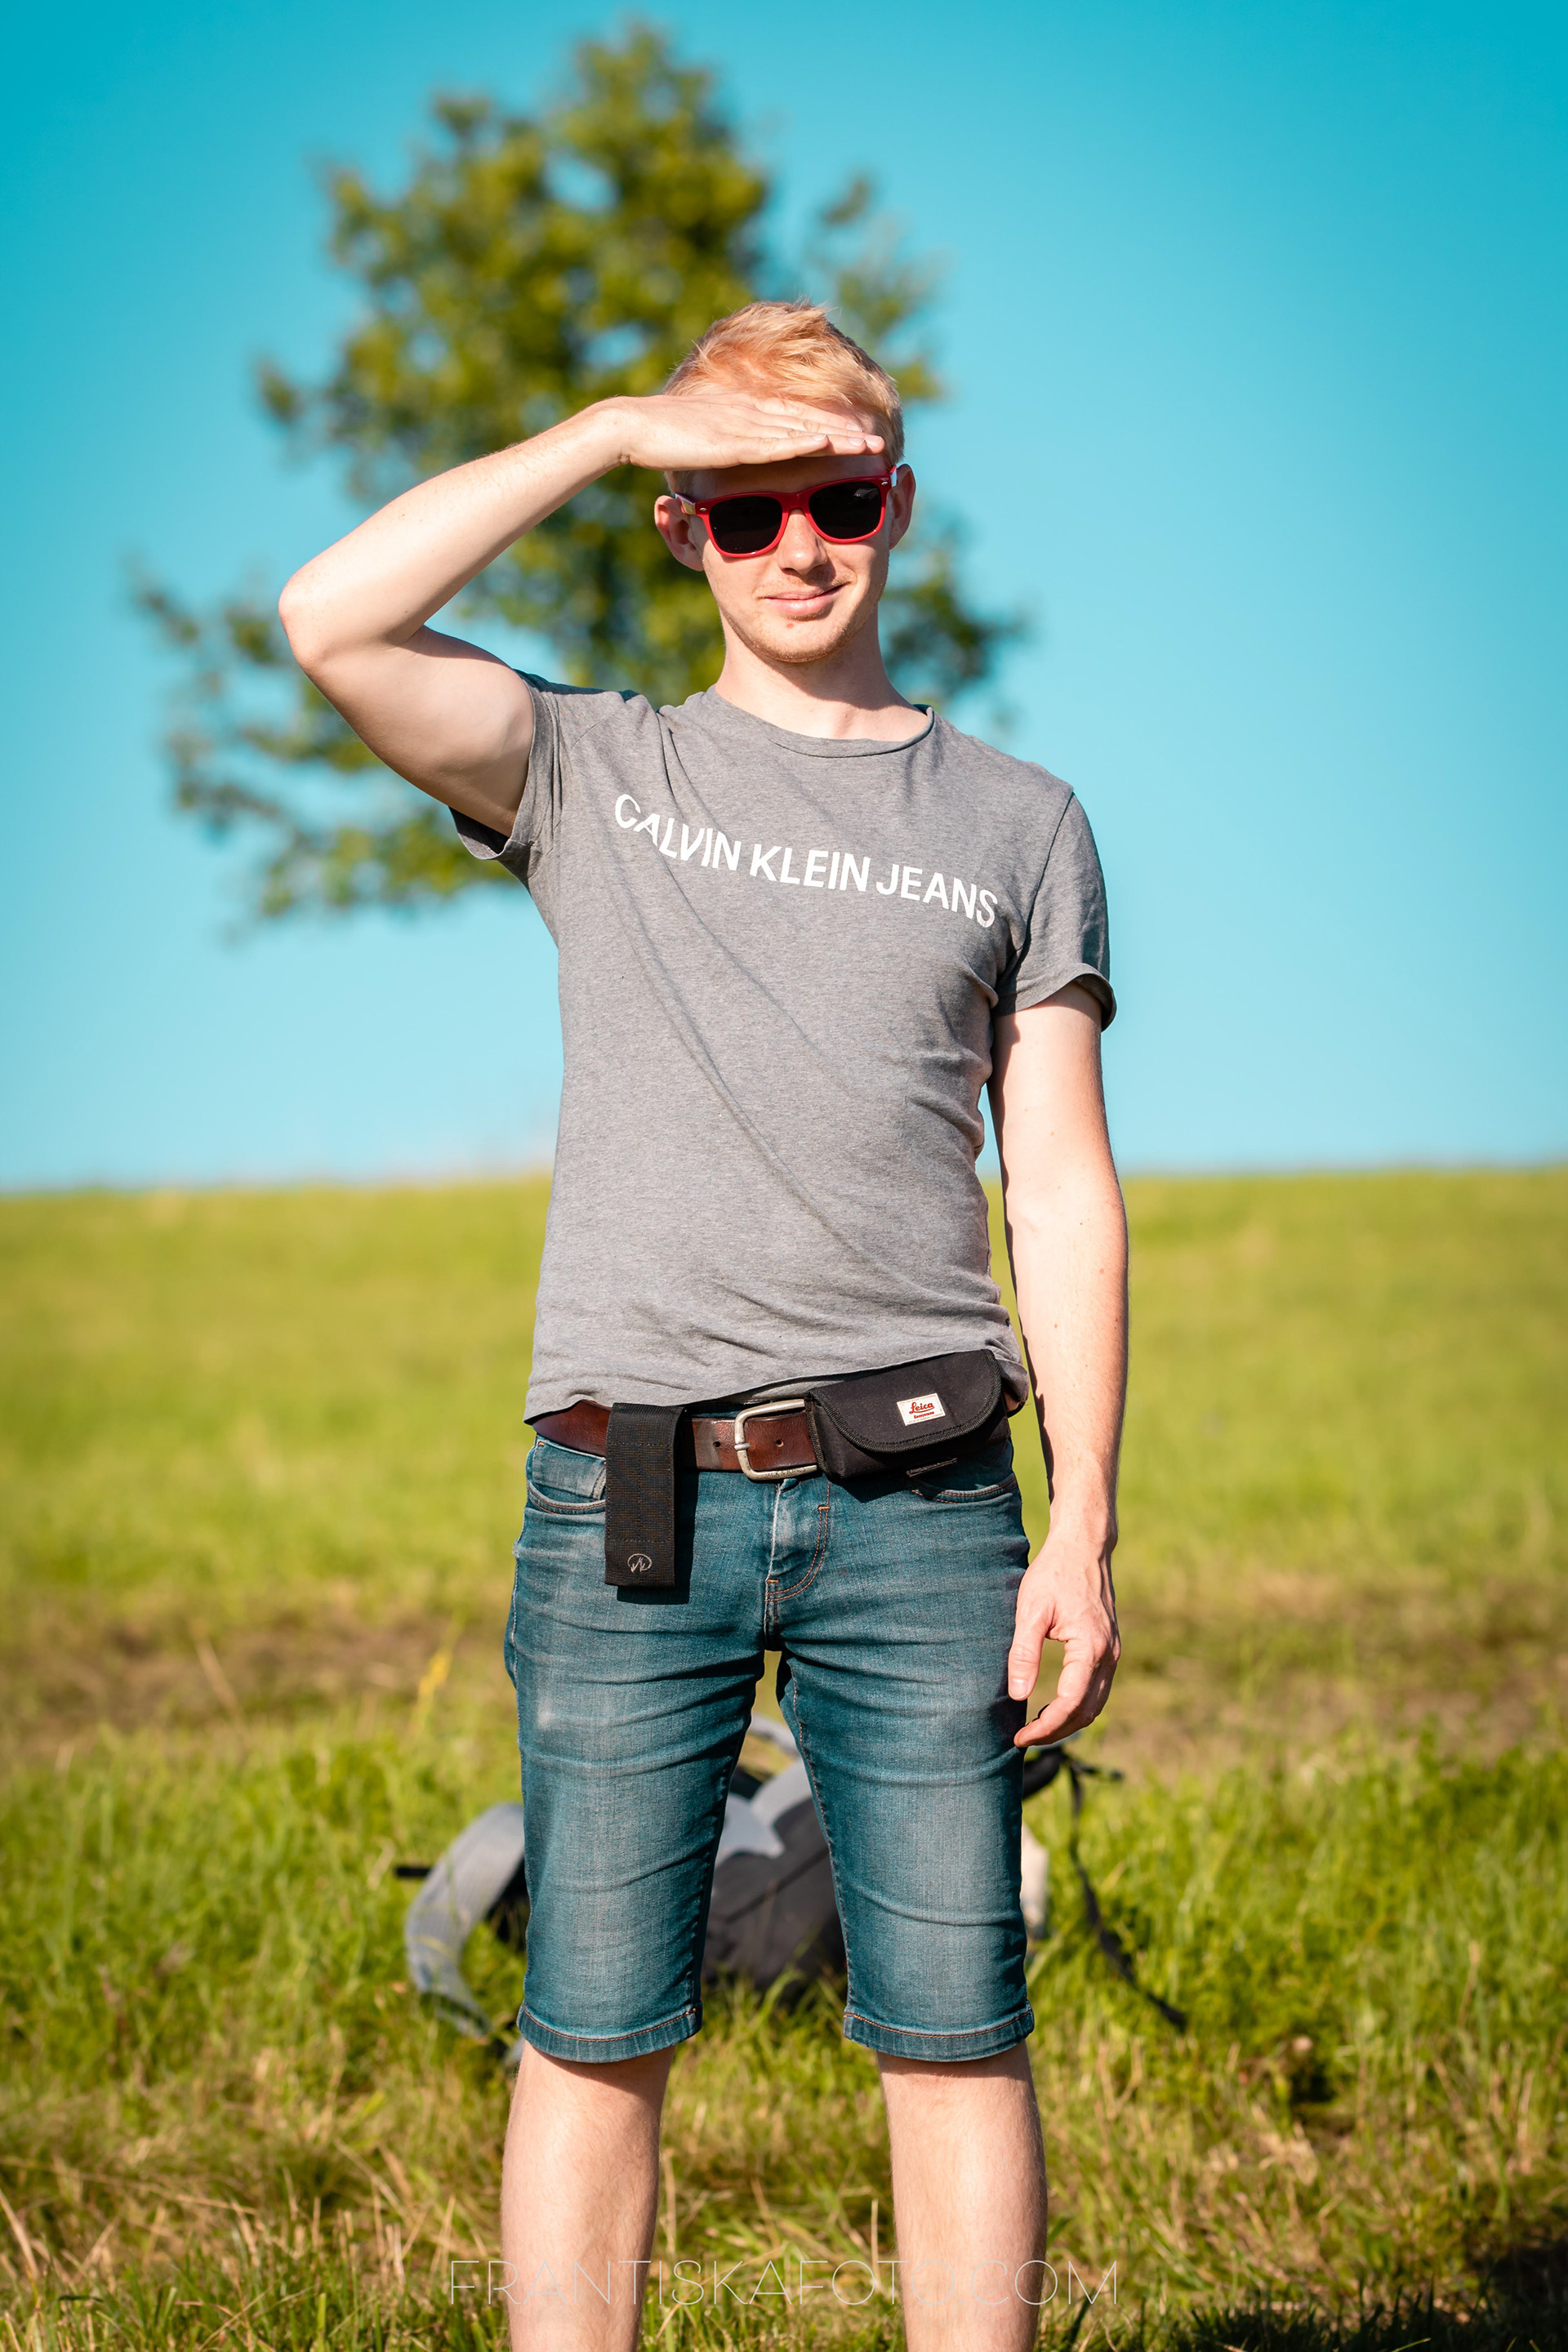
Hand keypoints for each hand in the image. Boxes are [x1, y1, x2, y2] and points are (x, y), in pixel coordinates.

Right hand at [600, 390, 884, 475]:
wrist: (631, 426)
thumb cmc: (661, 439)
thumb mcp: (703, 449)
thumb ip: (724, 455)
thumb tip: (735, 472)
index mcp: (747, 417)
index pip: (798, 423)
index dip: (830, 432)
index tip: (858, 440)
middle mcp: (753, 417)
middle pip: (810, 424)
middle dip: (847, 434)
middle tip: (880, 443)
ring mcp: (744, 426)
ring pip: (802, 431)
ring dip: (838, 438)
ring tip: (870, 444)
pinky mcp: (732, 440)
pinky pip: (775, 442)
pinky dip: (803, 441)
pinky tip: (828, 442)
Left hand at [1007, 1517, 1120, 1746]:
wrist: (1083, 1547)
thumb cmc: (1053, 1574)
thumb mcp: (1030, 1611)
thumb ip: (1024, 1654)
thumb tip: (1017, 1695)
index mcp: (1091, 1648)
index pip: (1070, 1704)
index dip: (1044, 1727)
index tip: (1019, 1736)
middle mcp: (1109, 1656)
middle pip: (1087, 1712)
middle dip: (1056, 1731)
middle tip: (1023, 1737)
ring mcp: (1113, 1653)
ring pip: (1096, 1705)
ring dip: (1069, 1722)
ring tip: (1036, 1726)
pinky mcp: (1110, 1649)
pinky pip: (1098, 1689)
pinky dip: (1078, 1706)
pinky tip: (1054, 1705)